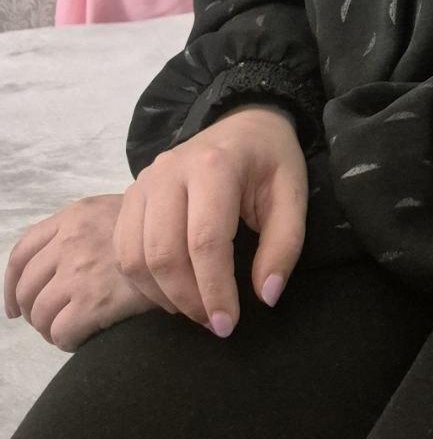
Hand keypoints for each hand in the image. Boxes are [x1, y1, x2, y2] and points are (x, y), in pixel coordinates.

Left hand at [4, 194, 161, 351]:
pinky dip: (68, 340)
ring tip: (74, 328)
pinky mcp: (92, 301)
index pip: (22, 252)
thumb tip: (51, 265)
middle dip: (34, 311)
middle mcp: (72, 239)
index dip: (12, 284)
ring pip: (41, 314)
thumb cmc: (162, 231)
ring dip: (52, 328)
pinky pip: (60, 333)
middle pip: (27, 288)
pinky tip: (87, 336)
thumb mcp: (120, 212)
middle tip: (53, 320)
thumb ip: (86, 228)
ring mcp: (80, 270)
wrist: (193, 245)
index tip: (17, 305)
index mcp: (76, 215)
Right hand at [112, 104, 307, 336]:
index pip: (205, 242)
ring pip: (135, 257)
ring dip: (163, 296)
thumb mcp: (293, 195)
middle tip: (214, 323)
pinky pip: (123, 250)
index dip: (215, 291)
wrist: (246, 123)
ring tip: (196, 309)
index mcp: (214, 166)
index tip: (227, 324)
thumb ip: (284, 245)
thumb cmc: (271, 160)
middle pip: (163, 253)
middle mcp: (169, 171)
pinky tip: (172, 291)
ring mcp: (144, 182)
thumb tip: (266, 296)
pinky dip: (143, 281)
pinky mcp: (130, 195)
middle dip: (188, 299)